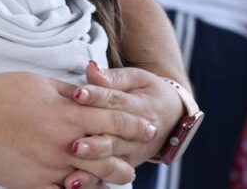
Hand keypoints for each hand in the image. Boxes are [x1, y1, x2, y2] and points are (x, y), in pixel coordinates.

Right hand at [0, 72, 156, 187]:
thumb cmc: (3, 93)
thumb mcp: (41, 82)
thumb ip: (70, 92)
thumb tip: (91, 94)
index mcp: (70, 115)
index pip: (114, 119)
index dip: (134, 123)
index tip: (148, 126)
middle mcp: (65, 144)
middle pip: (109, 155)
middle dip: (127, 157)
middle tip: (137, 159)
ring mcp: (51, 167)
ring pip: (92, 180)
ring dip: (110, 179)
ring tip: (120, 178)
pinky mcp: (34, 184)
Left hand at [62, 63, 183, 187]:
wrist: (173, 117)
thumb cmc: (147, 92)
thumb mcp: (136, 78)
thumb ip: (114, 77)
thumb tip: (91, 68)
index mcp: (140, 106)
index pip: (116, 101)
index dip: (96, 97)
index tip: (77, 94)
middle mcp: (138, 134)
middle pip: (114, 137)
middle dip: (95, 141)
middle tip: (75, 144)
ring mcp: (133, 153)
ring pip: (112, 160)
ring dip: (92, 164)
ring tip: (73, 164)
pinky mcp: (126, 166)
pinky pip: (109, 176)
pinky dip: (92, 182)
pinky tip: (74, 184)